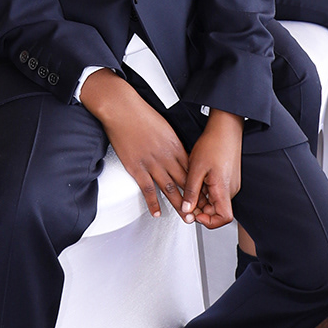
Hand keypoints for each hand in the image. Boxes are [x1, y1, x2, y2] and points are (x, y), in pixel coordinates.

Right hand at [79, 69, 189, 219]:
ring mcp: (151, 163)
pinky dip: (153, 202)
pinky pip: (147, 189)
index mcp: (175, 146)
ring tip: (185, 218)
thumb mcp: (165, 127)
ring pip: (169, 189)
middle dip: (194, 199)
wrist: (122, 110)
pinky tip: (157, 212)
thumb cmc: (141, 114)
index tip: (204, 195)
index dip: (199, 185)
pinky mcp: (136, 168)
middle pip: (184, 182)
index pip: (192, 170)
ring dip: (179, 205)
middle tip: (201, 212)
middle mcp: (166, 156)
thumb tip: (178, 154)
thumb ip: (172, 143)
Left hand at [182, 110, 242, 229]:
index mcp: (224, 189)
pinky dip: (206, 191)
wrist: (225, 128)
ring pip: (215, 201)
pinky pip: (217, 192)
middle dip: (201, 209)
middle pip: (217, 211)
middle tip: (187, 201)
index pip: (224, 218)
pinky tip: (198, 181)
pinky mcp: (228, 179)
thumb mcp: (196, 169)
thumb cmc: (214, 144)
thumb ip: (191, 192)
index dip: (209, 221)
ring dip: (202, 199)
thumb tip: (186, 209)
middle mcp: (231, 189)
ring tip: (192, 186)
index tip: (195, 215)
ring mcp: (231, 184)